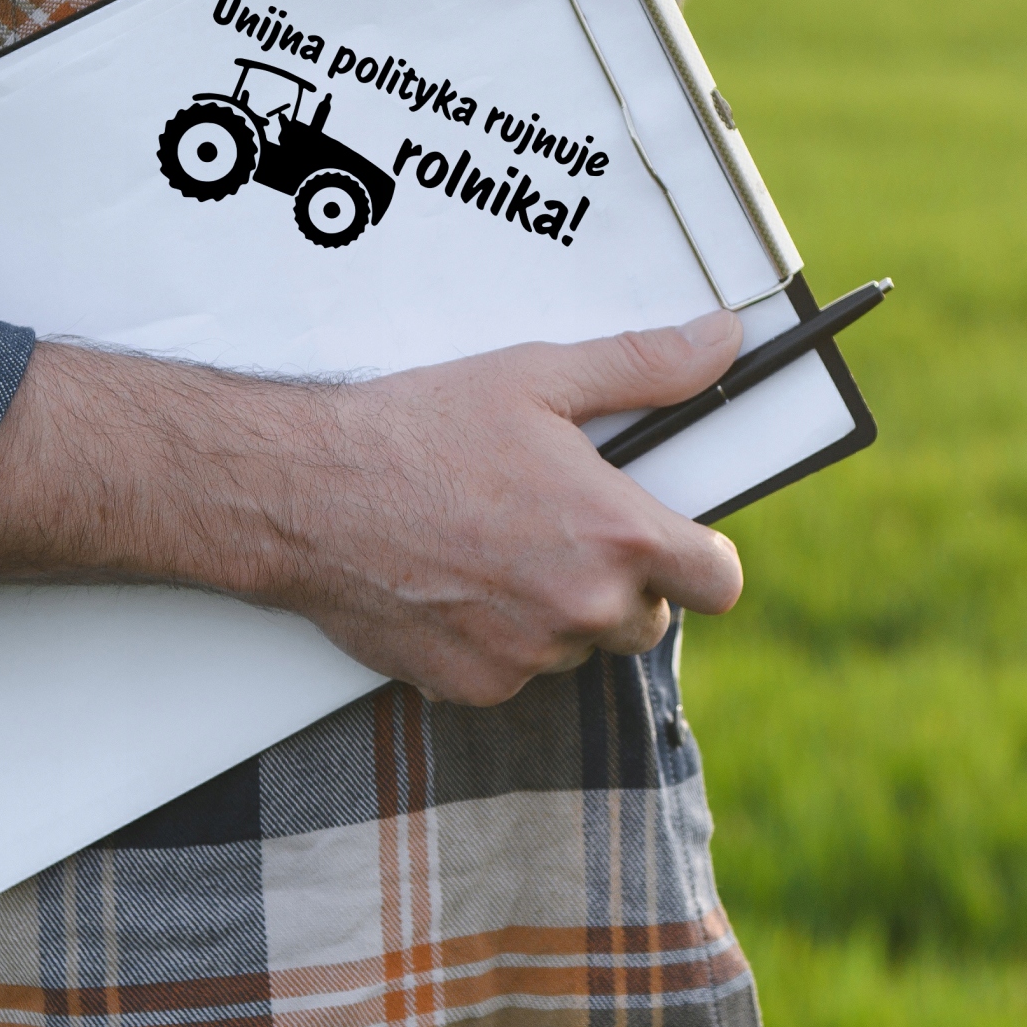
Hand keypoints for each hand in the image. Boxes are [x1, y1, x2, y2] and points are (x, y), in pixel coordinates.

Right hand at [0, 313, 746, 705]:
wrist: (304, 494)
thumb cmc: (414, 429)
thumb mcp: (536, 377)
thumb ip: (644, 366)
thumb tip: (722, 341)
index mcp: (616, 534)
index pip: (719, 582)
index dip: (701, 558)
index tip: (672, 538)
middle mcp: (581, 607)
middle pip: (649, 620)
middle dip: (620, 581)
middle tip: (560, 527)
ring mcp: (527, 656)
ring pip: (577, 647)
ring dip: (558, 612)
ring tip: (497, 546)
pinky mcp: (473, 685)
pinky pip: (516, 672)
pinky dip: (498, 638)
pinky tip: (456, 582)